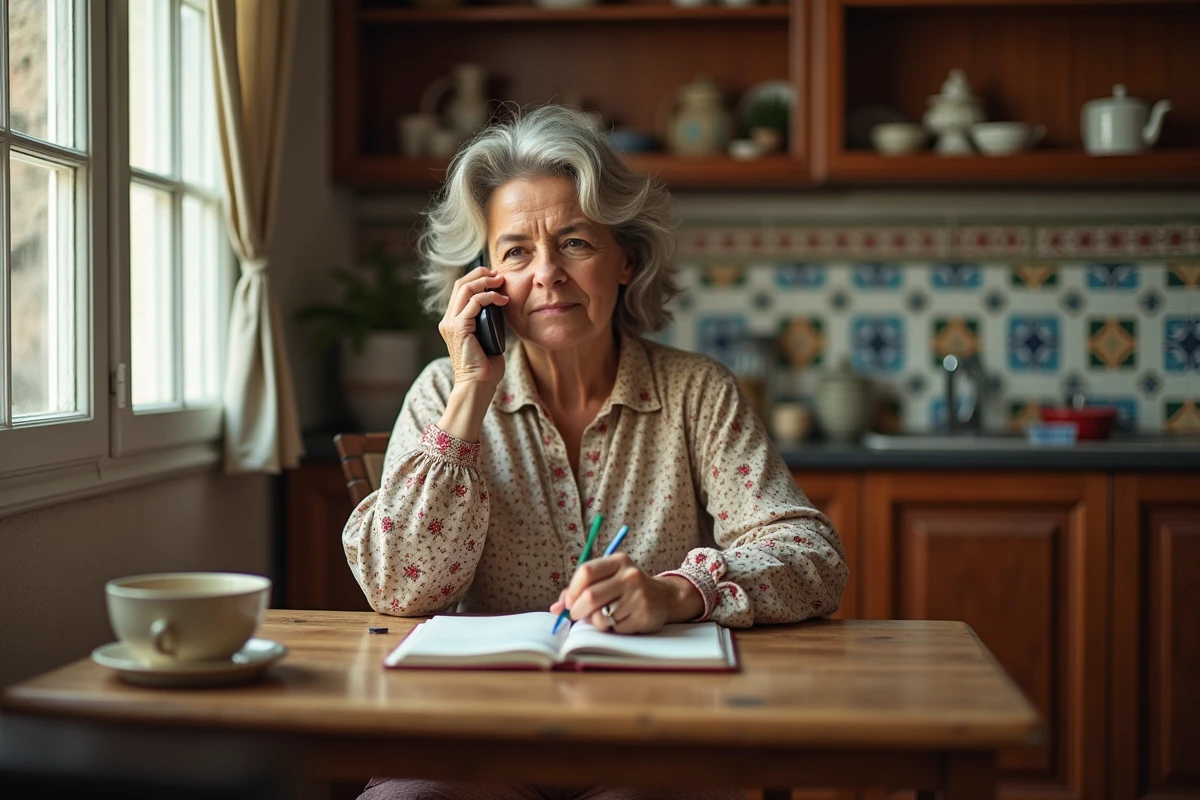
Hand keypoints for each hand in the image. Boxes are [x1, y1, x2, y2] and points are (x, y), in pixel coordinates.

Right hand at [438, 264, 508, 389]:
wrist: (478, 385)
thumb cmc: (485, 367)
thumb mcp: (487, 338)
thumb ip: (488, 322)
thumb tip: (500, 308)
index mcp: (453, 322)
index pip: (460, 291)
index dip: (476, 278)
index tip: (494, 277)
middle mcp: (448, 320)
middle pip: (460, 284)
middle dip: (480, 275)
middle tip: (498, 274)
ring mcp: (451, 323)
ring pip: (465, 289)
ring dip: (485, 282)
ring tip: (501, 282)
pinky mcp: (458, 328)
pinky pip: (474, 302)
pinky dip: (489, 297)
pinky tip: (502, 300)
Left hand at [549, 554, 702, 633]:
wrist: (663, 597)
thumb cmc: (626, 588)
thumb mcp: (607, 579)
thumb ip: (580, 590)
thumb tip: (556, 609)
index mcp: (618, 561)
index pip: (587, 571)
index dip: (572, 590)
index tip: (569, 602)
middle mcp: (630, 575)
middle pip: (590, 596)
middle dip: (577, 610)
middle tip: (577, 615)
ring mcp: (639, 595)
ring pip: (601, 616)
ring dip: (596, 622)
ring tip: (604, 617)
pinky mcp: (644, 614)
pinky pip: (616, 628)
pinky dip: (613, 629)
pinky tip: (622, 621)